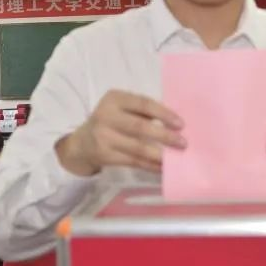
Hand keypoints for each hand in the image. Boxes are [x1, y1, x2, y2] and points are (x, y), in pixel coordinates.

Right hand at [56, 90, 184, 175]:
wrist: (82, 143)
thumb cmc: (110, 120)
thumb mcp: (121, 107)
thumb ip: (142, 111)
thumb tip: (174, 123)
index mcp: (114, 99)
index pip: (143, 104)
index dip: (163, 113)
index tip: (181, 124)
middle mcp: (106, 116)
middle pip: (140, 127)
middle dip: (164, 136)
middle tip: (183, 143)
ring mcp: (104, 137)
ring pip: (137, 148)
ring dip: (159, 154)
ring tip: (176, 157)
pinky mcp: (105, 155)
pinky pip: (133, 161)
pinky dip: (150, 165)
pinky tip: (162, 167)